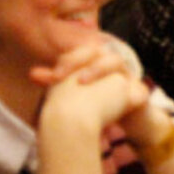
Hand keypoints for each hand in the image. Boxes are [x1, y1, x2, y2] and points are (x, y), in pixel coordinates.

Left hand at [34, 43, 149, 135]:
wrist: (132, 124)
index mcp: (98, 61)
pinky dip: (122, 90)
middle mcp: (114, 64)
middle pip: (97, 49)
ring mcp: (129, 76)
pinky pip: (134, 85)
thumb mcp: (77, 94)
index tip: (45, 77)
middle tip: (59, 76)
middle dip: (78, 60)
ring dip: (98, 69)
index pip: (80, 51)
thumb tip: (32, 73)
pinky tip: (107, 99)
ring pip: (116, 61)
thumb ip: (58, 83)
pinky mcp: (141, 92)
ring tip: (81, 82)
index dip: (64, 60)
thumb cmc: (103, 106)